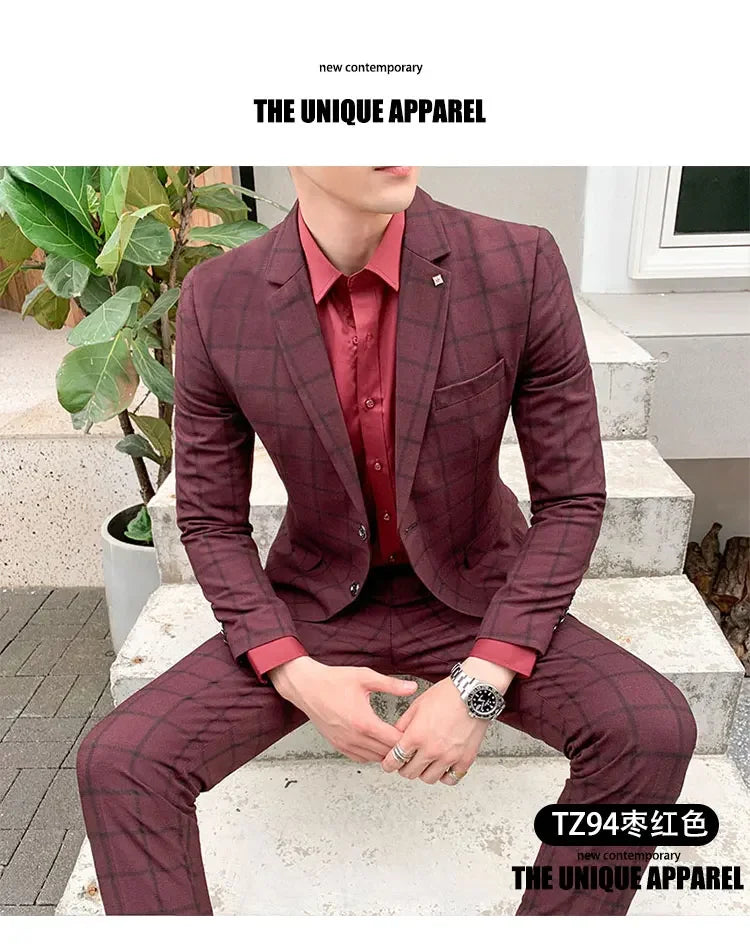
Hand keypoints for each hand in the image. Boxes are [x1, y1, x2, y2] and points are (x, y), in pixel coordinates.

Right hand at [269, 657, 417, 763]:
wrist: (306, 687)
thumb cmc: (333, 681)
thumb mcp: (365, 677)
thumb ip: (391, 684)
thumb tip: (412, 687)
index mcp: (364, 722)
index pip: (394, 741)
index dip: (407, 738)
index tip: (415, 730)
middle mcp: (354, 738)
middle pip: (386, 753)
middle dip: (399, 747)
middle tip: (409, 737)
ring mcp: (345, 744)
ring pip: (374, 759)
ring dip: (385, 752)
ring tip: (394, 739)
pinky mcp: (338, 745)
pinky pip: (360, 758)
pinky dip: (371, 754)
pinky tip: (376, 742)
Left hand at [381, 657, 515, 785]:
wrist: (472, 692)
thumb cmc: (446, 695)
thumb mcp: (417, 705)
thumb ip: (403, 725)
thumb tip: (394, 738)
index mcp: (416, 735)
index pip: (395, 760)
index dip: (388, 764)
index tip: (388, 764)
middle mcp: (431, 749)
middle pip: (409, 773)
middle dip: (404, 768)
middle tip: (406, 762)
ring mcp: (449, 757)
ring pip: (428, 779)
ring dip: (423, 772)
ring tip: (425, 762)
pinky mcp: (465, 759)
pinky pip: (450, 779)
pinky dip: (444, 775)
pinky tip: (442, 766)